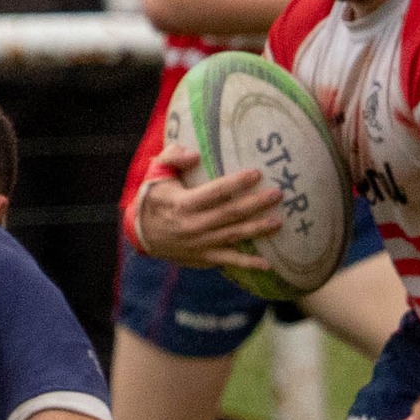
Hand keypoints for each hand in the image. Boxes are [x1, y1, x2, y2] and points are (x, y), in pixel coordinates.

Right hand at [136, 148, 282, 267]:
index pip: (215, 192)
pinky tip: (268, 265)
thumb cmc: (154, 196)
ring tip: (279, 222)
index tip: (256, 173)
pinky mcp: (203, 257)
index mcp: (183, 203)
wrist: (140, 232)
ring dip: (257, 229)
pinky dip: (248, 264)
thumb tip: (195, 154)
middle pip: (230, 214)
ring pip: (233, 236)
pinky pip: (228, 260)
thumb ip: (174, 157)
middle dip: (256, 204)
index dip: (237, 183)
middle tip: (277, 195)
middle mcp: (193, 225)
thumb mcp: (157, 171)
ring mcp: (199, 243)